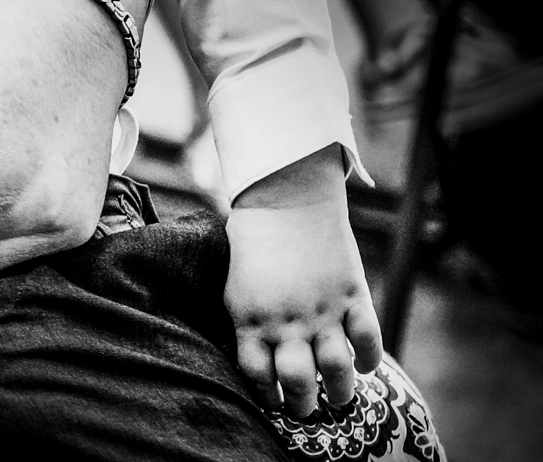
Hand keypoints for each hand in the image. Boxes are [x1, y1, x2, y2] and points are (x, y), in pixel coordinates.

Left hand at [225, 147, 382, 417]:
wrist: (284, 200)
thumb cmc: (253, 245)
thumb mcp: (236, 288)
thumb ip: (248, 326)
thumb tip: (258, 365)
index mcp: (251, 320)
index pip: (257, 377)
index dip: (267, 396)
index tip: (274, 401)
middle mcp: (287, 322)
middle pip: (298, 383)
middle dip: (303, 404)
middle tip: (307, 407)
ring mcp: (322, 310)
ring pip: (337, 371)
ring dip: (340, 392)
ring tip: (338, 397)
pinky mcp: (352, 295)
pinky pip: (369, 342)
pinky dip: (370, 360)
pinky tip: (364, 366)